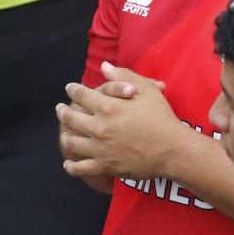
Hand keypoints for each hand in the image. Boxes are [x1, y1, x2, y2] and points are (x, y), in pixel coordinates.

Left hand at [57, 63, 179, 181]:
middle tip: (60, 108)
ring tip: (64, 133)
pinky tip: (68, 163)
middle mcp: (100, 127)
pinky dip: (72, 166)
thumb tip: (104, 66)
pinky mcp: (106, 166)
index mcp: (108, 107)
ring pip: (73, 143)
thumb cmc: (161, 117)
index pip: (81, 95)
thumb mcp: (146, 89)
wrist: (173, 150)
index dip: (73, 90)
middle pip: (71, 118)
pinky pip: (82, 168)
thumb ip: (123, 76)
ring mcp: (101, 149)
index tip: (70, 88)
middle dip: (63, 112)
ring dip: (65, 137)